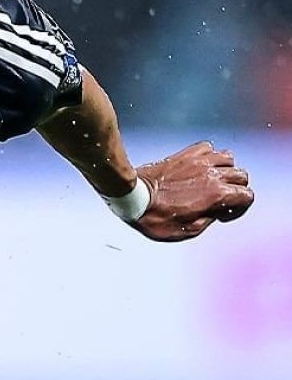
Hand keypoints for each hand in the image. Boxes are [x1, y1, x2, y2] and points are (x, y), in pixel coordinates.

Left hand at [133, 140, 253, 241]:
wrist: (133, 197)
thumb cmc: (155, 218)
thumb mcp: (186, 231)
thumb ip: (207, 220)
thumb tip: (215, 212)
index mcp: (216, 195)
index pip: (247, 195)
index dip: (240, 208)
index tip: (223, 215)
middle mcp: (213, 174)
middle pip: (241, 176)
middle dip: (236, 189)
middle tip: (219, 200)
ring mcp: (200, 160)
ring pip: (229, 158)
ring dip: (226, 170)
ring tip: (212, 181)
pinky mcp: (186, 154)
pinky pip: (209, 147)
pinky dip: (209, 156)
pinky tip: (199, 167)